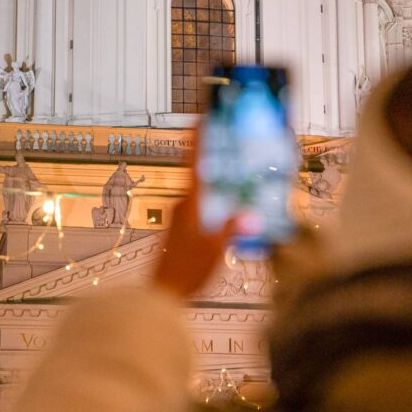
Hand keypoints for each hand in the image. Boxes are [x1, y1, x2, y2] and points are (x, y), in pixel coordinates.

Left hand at [155, 132, 234, 297]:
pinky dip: (214, 206)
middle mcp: (181, 205)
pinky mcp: (179, 229)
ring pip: (202, 194)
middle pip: (201, 176)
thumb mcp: (218, 249)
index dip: (197, 138)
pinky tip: (226, 216)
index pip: (194, 161)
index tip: (199, 117)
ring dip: (217, 188)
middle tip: (232, 149)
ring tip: (238, 185)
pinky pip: (200, 210)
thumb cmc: (185, 271)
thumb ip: (233, 228)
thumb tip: (250, 214)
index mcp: (190, 203)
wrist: (161, 294)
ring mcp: (178, 217)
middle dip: (216, 162)